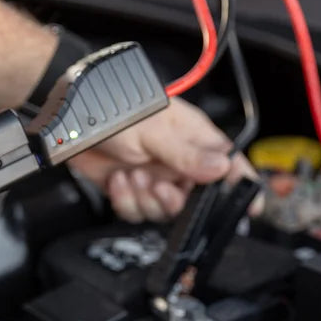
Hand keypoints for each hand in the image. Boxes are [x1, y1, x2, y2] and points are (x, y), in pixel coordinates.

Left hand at [69, 97, 260, 222]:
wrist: (70, 120)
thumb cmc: (113, 108)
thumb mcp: (153, 130)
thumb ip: (187, 154)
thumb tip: (222, 169)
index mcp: (193, 139)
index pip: (229, 166)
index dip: (241, 187)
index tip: (249, 208)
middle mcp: (177, 161)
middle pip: (195, 200)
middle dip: (175, 200)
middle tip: (161, 186)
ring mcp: (154, 176)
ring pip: (164, 211)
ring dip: (146, 199)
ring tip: (133, 174)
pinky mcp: (132, 189)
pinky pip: (138, 212)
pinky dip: (127, 200)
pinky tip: (118, 179)